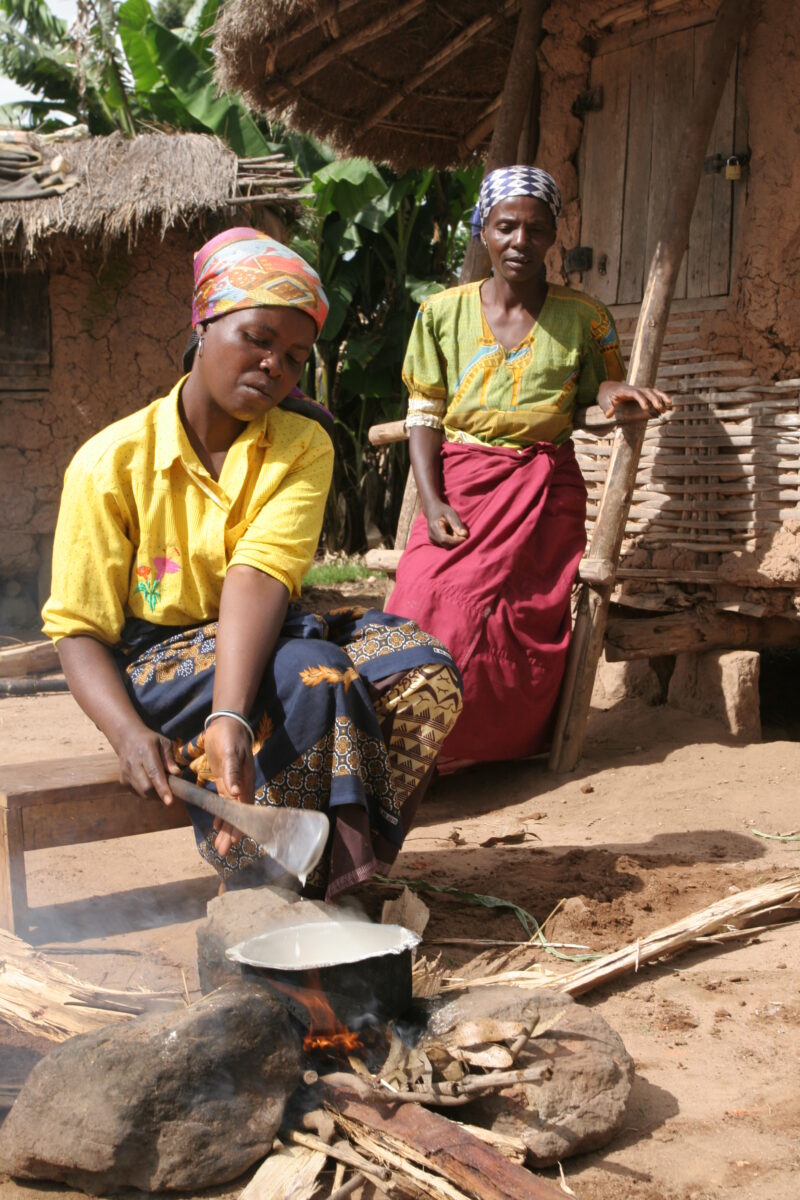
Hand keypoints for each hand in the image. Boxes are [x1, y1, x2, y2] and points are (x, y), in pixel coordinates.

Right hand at [115, 722, 180, 806]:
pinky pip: (138, 793)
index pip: (154, 773)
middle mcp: (133, 763)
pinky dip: (147, 793)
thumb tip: (177, 775)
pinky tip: (151, 783)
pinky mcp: (123, 781)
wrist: (127, 738)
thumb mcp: (164, 743)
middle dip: (160, 794)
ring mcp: (126, 773)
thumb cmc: (150, 741)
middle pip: (146, 787)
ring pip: (142, 793)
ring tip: (162, 786)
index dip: (162, 788)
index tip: (170, 802)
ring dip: (155, 795)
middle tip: (171, 793)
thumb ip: (170, 759)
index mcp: (146, 750)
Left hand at [203, 716, 255, 857]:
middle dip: (229, 834)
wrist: (226, 722)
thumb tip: (234, 793)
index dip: (238, 826)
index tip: (233, 842)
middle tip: (222, 852)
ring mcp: (232, 785)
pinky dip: (219, 815)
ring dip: (224, 829)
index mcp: (244, 781)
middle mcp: (240, 787)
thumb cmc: (230, 736)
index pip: (242, 809)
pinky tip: (215, 826)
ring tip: (219, 847)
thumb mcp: (231, 751)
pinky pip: (223, 803)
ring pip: (229, 812)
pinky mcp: (224, 781)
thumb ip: (233, 771)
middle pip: (236, 815)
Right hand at [425, 500, 468, 547]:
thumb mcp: (451, 513)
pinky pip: (447, 546)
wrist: (433, 511)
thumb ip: (457, 524)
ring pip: (448, 547)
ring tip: (456, 531)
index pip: (444, 540)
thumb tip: (464, 535)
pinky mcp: (435, 543)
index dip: (456, 541)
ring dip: (455, 542)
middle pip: (447, 545)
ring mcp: (432, 540)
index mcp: (434, 527)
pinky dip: (452, 542)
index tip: (465, 538)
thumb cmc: (443, 511)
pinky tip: (452, 533)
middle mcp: (431, 536)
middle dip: (457, 542)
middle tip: (462, 533)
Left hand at [597, 380, 671, 417]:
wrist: (608, 388)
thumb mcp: (603, 402)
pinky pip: (653, 393)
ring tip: (669, 405)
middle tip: (660, 408)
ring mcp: (639, 390)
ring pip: (652, 391)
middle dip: (654, 399)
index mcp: (624, 391)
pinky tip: (668, 403)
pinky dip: (661, 396)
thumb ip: (606, 407)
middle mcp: (634, 389)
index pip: (635, 393)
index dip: (641, 400)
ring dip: (661, 396)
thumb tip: (609, 414)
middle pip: (646, 391)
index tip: (646, 408)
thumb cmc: (606, 396)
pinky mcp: (642, 393)